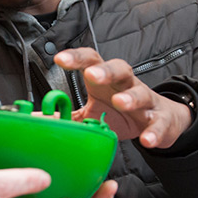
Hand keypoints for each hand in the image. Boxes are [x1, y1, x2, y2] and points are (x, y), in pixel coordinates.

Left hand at [55, 48, 192, 148]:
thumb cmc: (121, 112)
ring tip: (119, 102)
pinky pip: (158, 124)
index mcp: (106, 80)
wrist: (161, 121)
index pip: (91, 61)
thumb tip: (35, 119)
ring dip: (130, 97)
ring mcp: (146, 102)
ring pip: (140, 93)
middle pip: (118, 68)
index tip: (59, 59)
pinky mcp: (160, 120)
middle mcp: (126, 85)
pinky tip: (146, 140)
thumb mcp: (92, 113)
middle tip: (92, 74)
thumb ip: (67, 115)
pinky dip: (154, 131)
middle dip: (105, 70)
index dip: (76, 57)